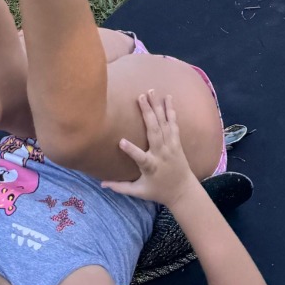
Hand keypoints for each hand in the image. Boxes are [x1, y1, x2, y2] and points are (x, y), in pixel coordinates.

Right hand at [102, 90, 198, 205]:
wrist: (184, 191)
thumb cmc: (158, 191)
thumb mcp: (139, 192)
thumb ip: (120, 187)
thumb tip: (101, 184)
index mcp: (151, 167)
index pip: (140, 158)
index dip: (130, 150)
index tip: (120, 141)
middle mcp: (162, 154)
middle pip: (154, 132)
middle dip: (148, 113)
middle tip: (140, 96)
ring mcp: (171, 146)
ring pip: (164, 124)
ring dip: (158, 106)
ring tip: (152, 91)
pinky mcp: (177, 142)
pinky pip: (173, 124)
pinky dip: (171, 110)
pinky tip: (168, 98)